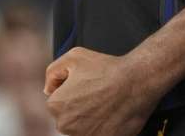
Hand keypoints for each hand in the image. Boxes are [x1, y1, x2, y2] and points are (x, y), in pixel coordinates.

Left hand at [43, 48, 160, 135]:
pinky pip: (96, 133)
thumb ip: (52, 72)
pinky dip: (102, 126)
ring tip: (105, 103)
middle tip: (96, 94)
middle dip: (78, 107)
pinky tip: (111, 113)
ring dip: (90, 118)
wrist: (136, 82)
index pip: (56, 101)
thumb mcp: (73, 56)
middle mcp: (65, 125)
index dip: (71, 91)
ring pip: (81, 127)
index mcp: (55, 105)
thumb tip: (48, 88)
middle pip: (68, 117)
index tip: (85, 85)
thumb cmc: (107, 69)